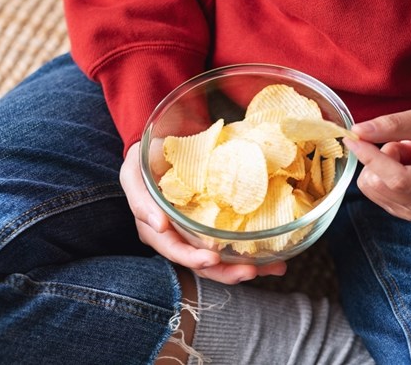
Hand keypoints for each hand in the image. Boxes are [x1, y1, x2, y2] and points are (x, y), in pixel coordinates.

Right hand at [119, 142, 286, 283]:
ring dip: (246, 266)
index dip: (192, 258)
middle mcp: (179, 237)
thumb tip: (158, 225)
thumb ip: (140, 198)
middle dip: (227, 272)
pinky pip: (235, 241)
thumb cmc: (148, 156)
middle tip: (251, 270)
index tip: (213, 258)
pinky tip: (276, 255)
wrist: (172, 138)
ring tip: (274, 268)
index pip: (174, 250)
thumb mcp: (134, 171)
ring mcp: (200, 232)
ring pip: (222, 259)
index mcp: (156, 230)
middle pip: (202, 263)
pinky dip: (254, 250)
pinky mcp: (218, 224)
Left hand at [342, 104, 410, 221]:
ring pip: (370, 187)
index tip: (353, 140)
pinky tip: (401, 166)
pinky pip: (370, 190)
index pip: (398, 179)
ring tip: (406, 156)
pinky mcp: (398, 210)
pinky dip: (378, 173)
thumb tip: (358, 131)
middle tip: (403, 146)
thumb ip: (392, 125)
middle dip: (382, 157)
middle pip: (379, 185)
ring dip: (380, 164)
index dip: (372, 159)